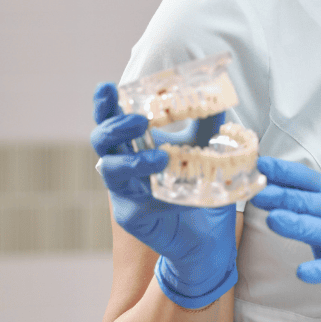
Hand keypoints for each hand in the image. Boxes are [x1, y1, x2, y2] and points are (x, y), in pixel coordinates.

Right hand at [90, 83, 237, 308]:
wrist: (208, 234)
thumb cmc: (200, 188)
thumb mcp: (206, 149)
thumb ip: (208, 123)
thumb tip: (219, 94)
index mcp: (135, 144)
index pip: (114, 118)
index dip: (106, 104)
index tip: (107, 87)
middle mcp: (123, 165)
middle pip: (101, 140)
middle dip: (115, 126)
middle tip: (141, 121)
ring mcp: (123, 192)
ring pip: (110, 170)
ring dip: (131, 160)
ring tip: (159, 158)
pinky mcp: (131, 216)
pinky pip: (131, 202)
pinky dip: (149, 192)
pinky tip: (169, 191)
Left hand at [249, 157, 320, 321]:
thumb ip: (293, 190)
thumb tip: (259, 175)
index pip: (304, 178)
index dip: (283, 170)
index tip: (261, 164)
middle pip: (306, 202)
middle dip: (282, 197)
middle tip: (259, 194)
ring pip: (315, 229)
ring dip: (295, 224)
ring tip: (273, 220)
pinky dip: (316, 270)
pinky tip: (301, 272)